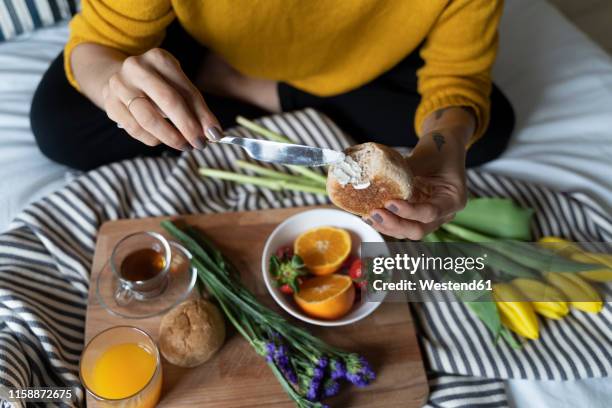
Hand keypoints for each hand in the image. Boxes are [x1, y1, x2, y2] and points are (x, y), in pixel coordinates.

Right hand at [102, 48, 220, 149]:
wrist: (118, 78)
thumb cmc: (157, 84)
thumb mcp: (177, 85)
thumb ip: (195, 107)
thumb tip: (213, 133)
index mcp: (159, 58)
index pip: (187, 90)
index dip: (203, 115)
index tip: (215, 134)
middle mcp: (136, 68)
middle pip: (168, 101)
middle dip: (187, 127)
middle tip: (200, 144)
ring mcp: (120, 86)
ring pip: (149, 119)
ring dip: (171, 137)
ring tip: (184, 145)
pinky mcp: (110, 104)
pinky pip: (136, 129)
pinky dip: (153, 139)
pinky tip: (163, 140)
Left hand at [364, 108, 472, 239]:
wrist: (442, 148)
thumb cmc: (440, 149)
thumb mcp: (425, 156)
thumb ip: (405, 170)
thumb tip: (377, 175)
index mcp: (453, 200)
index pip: (430, 213)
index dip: (409, 211)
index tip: (390, 203)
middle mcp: (443, 214)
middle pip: (419, 229)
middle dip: (395, 224)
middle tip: (375, 213)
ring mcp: (428, 217)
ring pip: (407, 231)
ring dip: (386, 226)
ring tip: (368, 216)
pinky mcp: (415, 215)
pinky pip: (400, 224)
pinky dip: (385, 222)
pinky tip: (369, 215)